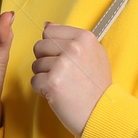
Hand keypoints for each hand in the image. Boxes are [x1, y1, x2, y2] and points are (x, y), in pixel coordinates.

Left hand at [31, 22, 112, 137]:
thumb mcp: (94, 54)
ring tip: (63, 84)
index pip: (50, 31)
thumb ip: (72, 38)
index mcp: (84, 38)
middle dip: (45, 60)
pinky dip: (42, 90)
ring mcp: (62, 65)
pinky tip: (58, 93)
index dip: (52, 46)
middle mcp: (73, 48)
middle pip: (39, 46)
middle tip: (62, 73)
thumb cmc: (97, 86)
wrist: (102, 112)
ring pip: (36, 64)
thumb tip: (47, 25)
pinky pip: (35, 81)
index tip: (62, 57)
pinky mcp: (52, 82)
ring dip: (44, 76)